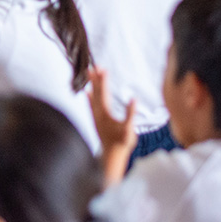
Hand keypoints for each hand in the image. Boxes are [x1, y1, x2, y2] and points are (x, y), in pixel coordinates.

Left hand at [88, 68, 136, 182]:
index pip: (104, 92)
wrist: (111, 156)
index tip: (102, 68)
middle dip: (96, 79)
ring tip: (89, 74)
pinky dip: (88, 98)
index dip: (103, 80)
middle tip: (94, 65)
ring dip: (92, 85)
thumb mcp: (129, 129)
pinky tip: (87, 93)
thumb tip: (133, 98)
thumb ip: (131, 114)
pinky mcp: (96, 121)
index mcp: (105, 113)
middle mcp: (98, 113)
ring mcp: (96, 117)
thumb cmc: (122, 143)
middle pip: (96, 92)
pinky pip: (90, 106)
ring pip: (92, 97)